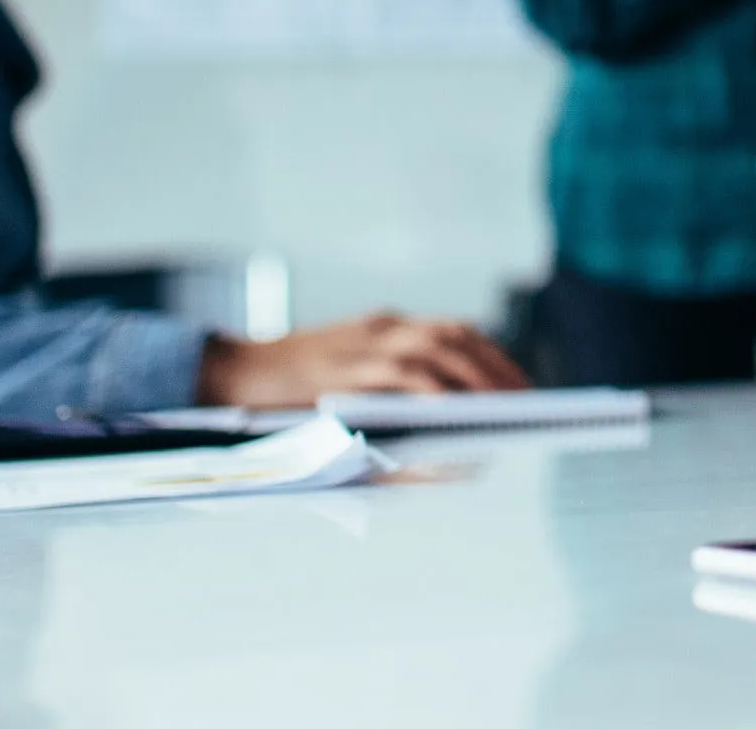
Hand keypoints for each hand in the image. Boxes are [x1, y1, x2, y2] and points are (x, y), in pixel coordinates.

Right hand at [193, 313, 526, 407]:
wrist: (227, 374)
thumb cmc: (288, 387)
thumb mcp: (344, 373)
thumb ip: (389, 387)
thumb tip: (447, 428)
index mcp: (384, 327)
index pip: (455, 332)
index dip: (493, 356)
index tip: (524, 385)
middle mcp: (378, 329)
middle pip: (455, 338)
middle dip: (495, 370)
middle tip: (528, 403)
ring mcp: (359, 347)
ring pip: (433, 353)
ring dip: (473, 381)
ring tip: (503, 412)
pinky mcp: (342, 370)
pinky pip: (399, 380)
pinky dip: (432, 396)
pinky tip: (454, 416)